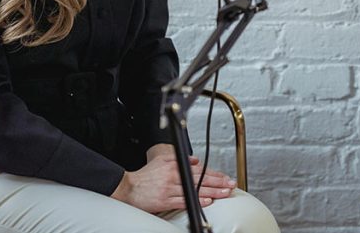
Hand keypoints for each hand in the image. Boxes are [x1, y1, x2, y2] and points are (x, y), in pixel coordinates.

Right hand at [111, 146, 237, 212]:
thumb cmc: (145, 176)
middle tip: (231, 184)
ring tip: (225, 193)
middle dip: (218, 182)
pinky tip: (207, 201)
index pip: (200, 170)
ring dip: (212, 192)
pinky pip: (184, 201)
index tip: (225, 177)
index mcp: (174, 166)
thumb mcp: (162, 160)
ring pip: (195, 190)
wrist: (128, 187)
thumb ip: (180, 158)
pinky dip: (197, 201)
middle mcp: (174, 176)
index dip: (214, 173)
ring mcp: (170, 189)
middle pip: (201, 179)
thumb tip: (196, 160)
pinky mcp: (165, 201)